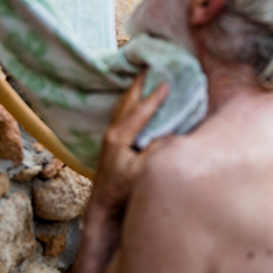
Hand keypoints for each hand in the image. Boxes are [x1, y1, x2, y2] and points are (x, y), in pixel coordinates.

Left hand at [91, 73, 169, 211]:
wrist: (102, 207)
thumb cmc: (123, 192)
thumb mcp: (143, 172)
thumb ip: (156, 150)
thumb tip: (169, 133)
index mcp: (119, 137)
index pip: (140, 111)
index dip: (154, 96)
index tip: (166, 82)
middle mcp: (112, 132)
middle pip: (127, 101)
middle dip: (140, 84)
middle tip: (151, 66)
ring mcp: (110, 137)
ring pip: (123, 106)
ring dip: (134, 91)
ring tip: (145, 77)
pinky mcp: (112, 142)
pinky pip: (123, 114)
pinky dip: (132, 103)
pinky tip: (138, 101)